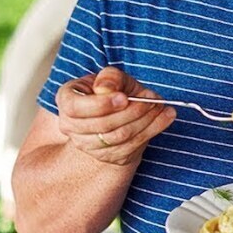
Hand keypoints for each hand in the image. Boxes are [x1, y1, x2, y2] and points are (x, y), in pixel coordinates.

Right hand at [55, 66, 175, 165]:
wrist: (118, 111)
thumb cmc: (113, 89)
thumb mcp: (112, 76)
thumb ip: (110, 78)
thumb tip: (105, 89)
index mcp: (66, 100)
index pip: (76, 108)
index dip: (101, 105)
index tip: (124, 97)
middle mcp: (71, 126)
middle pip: (102, 125)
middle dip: (131, 111)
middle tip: (152, 98)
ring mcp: (88, 145)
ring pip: (118, 137)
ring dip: (145, 121)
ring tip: (161, 106)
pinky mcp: (108, 156)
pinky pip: (131, 147)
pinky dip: (152, 131)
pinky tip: (165, 117)